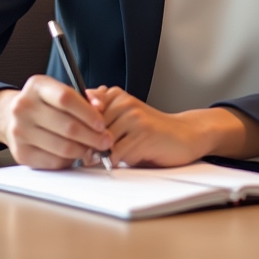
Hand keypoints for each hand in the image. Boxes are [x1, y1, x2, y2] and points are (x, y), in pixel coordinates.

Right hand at [0, 76, 113, 169]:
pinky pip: (53, 162)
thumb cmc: (46, 104)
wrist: (12, 117)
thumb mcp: (62, 92)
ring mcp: (20, 131)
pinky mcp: (20, 153)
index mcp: (37, 86)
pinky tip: (75, 154)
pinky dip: (69, 160)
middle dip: (93, 136)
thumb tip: (101, 106)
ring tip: (93, 147)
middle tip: (106, 141)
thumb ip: (85, 97)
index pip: (66, 98)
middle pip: (67, 126)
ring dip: (83, 149)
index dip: (88, 113)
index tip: (102, 124)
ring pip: (62, 147)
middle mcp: (24, 107)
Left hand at [92, 87, 258, 167]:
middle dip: (92, 146)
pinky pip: (118, 154)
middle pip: (90, 131)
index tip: (82, 142)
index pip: (83, 114)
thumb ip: (101, 118)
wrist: (185, 135)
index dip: (80, 132)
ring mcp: (134, 116)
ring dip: (108, 155)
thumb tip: (73, 129)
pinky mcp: (143, 133)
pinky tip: (135, 156)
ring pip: (103, 143)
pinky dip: (121, 162)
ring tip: (122, 154)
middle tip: (102, 153)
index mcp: (116, 96)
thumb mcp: (123, 121)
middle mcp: (124, 102)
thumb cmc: (151, 132)